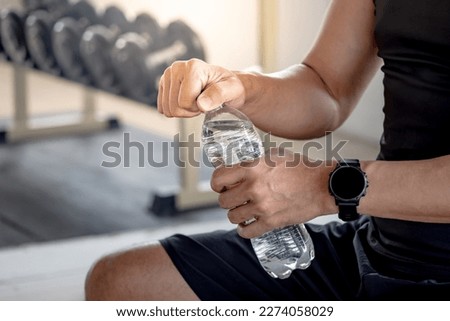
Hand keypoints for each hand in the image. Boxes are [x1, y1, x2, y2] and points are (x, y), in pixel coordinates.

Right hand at [157, 59, 245, 117]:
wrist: (224, 84)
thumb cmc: (228, 86)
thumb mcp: (231, 90)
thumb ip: (218, 95)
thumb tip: (201, 104)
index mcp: (193, 67)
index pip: (185, 102)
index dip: (198, 107)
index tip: (208, 100)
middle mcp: (177, 68)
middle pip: (174, 107)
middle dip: (189, 110)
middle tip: (202, 101)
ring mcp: (168, 75)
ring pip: (167, 109)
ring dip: (183, 110)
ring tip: (195, 100)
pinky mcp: (164, 84)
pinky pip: (163, 108)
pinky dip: (176, 109)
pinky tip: (186, 101)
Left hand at [210, 148, 335, 237]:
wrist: (324, 186)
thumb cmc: (302, 168)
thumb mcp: (274, 155)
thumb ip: (254, 163)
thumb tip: (238, 168)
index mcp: (252, 168)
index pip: (218, 178)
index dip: (218, 184)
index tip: (222, 186)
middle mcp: (253, 187)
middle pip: (223, 200)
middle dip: (228, 200)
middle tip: (236, 199)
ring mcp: (261, 206)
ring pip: (232, 217)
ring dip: (236, 215)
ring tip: (244, 211)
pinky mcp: (271, 222)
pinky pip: (246, 232)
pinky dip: (245, 230)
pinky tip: (248, 225)